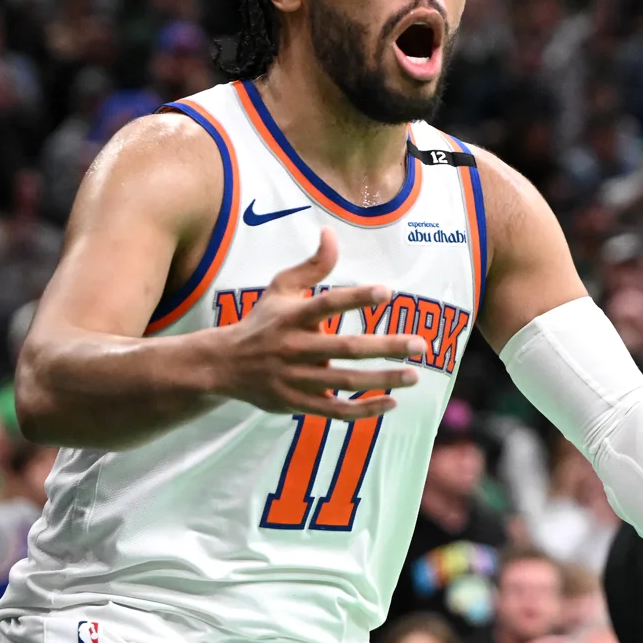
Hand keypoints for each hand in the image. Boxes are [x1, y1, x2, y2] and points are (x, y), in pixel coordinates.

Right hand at [213, 227, 423, 419]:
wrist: (222, 366)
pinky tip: (392, 403)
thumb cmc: (262, 322)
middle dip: (385, 347)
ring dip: (382, 380)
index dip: (355, 298)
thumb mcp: (280, 288)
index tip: (386, 291)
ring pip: (344, 382)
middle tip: (420, 346)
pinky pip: (334, 410)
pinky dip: (363, 410)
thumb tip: (331, 232)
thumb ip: (312, 266)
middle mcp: (294, 348)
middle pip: (344, 349)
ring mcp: (295, 379)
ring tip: (414, 375)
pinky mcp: (296, 403)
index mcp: (292, 317)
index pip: (326, 304)